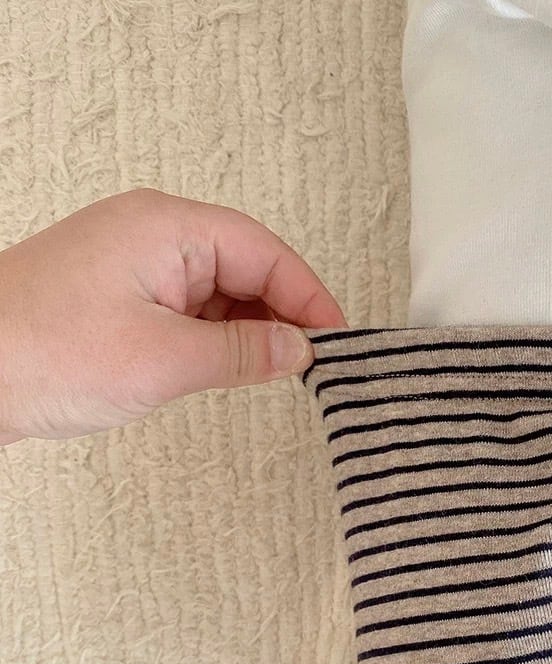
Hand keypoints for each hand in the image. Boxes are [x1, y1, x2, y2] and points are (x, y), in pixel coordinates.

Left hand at [0, 187, 346, 445]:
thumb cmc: (37, 351)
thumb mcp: (163, 359)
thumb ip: (243, 353)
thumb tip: (298, 350)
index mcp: (166, 228)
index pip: (266, 252)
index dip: (310, 297)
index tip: (336, 340)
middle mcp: (154, 237)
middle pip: (248, 267)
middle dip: (285, 314)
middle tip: (314, 362)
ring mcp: (138, 267)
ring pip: (223, 292)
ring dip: (253, 330)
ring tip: (278, 371)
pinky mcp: (125, 298)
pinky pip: (194, 310)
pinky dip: (221, 339)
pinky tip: (235, 367)